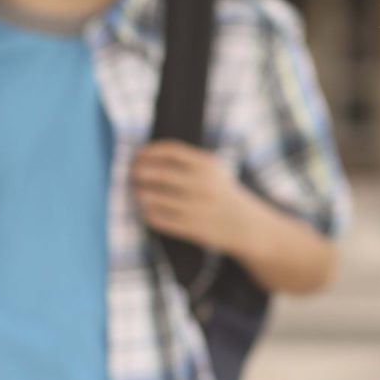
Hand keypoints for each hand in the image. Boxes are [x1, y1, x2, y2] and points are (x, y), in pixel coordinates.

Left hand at [131, 140, 251, 254]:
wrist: (246, 225)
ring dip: (140, 194)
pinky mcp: (192, 228)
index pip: (170, 150)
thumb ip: (185, 161)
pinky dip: (148, 213)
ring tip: (139, 193)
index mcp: (207, 165)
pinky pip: (157, 219)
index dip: (149, 151)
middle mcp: (202, 184)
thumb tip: (144, 156)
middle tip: (133, 175)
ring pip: (153, 198)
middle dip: (139, 172)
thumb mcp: (212, 171)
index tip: (138, 156)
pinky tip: (149, 210)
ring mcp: (197, 207)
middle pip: (158, 172)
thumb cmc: (220, 194)